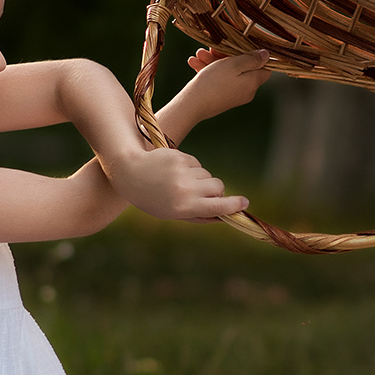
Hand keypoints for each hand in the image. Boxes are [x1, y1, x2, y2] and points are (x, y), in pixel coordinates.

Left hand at [105, 147, 248, 220]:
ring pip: (207, 174)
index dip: (234, 205)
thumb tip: (224, 216)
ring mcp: (183, 172)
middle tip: (203, 193)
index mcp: (184, 207)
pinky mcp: (181, 157)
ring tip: (179, 182)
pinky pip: (197, 164)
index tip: (244, 203)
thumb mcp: (172, 213)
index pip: (218, 206)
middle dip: (216, 190)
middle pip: (218, 186)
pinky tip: (174, 171)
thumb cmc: (151, 199)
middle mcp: (186, 189)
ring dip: (201, 179)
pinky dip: (191, 168)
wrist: (130, 173)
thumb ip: (199, 215)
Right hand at [175, 49, 270, 121]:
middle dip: (226, 54)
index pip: (263, 67)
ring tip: (199, 53)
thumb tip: (266, 55)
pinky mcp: (220, 97)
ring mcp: (232, 94)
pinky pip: (218, 80)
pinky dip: (208, 70)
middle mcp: (245, 90)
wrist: (192, 105)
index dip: (254, 55)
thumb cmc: (215, 82)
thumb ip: (252, 59)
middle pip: (241, 67)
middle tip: (212, 48)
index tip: (241, 46)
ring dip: (213, 60)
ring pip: (226, 72)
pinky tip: (194, 62)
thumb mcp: (235, 64)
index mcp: (253, 82)